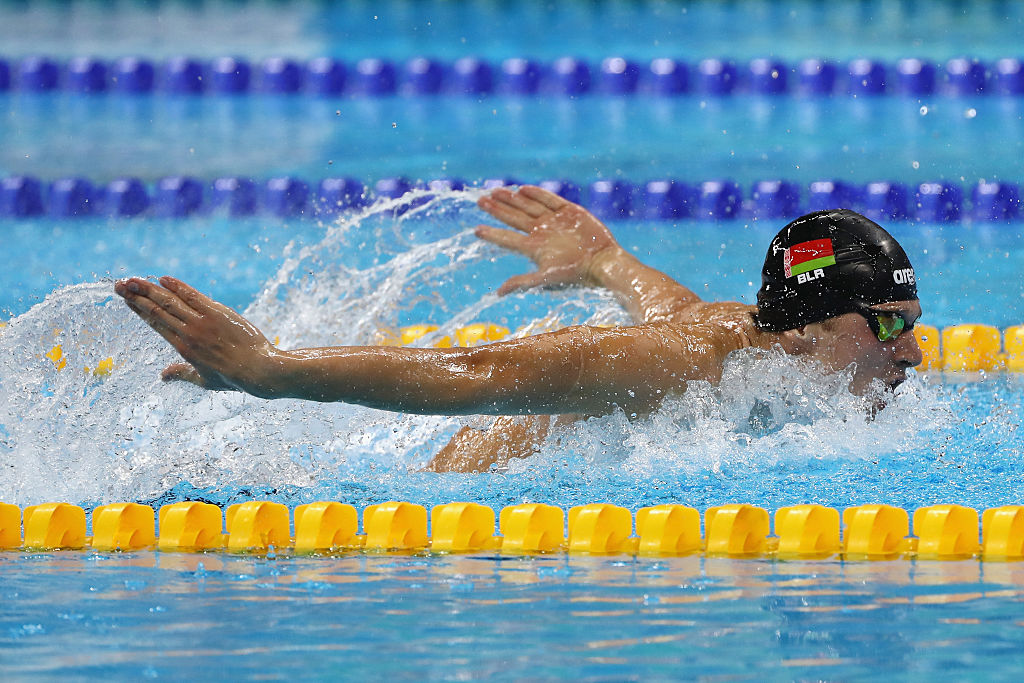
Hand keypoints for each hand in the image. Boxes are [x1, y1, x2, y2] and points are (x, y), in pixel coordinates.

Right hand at [114, 276, 277, 393]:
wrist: (257, 370)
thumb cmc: (233, 377)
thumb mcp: (204, 380)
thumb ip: (181, 374)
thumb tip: (162, 376)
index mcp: (183, 348)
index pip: (155, 324)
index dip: (138, 310)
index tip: (126, 300)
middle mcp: (188, 333)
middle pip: (156, 310)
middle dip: (136, 296)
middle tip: (118, 285)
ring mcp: (202, 322)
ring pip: (170, 302)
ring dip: (149, 289)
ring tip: (132, 280)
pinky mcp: (218, 313)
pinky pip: (194, 296)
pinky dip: (179, 287)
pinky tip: (164, 279)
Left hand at [476, 185, 621, 294]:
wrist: (603, 263)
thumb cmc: (576, 275)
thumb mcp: (546, 279)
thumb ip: (522, 283)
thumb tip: (498, 293)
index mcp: (534, 248)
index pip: (508, 239)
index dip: (492, 234)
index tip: (476, 230)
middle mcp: (542, 233)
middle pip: (514, 218)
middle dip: (497, 209)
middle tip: (480, 200)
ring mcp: (555, 221)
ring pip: (528, 206)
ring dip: (512, 199)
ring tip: (495, 191)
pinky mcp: (570, 212)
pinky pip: (550, 200)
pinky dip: (537, 194)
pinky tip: (523, 189)